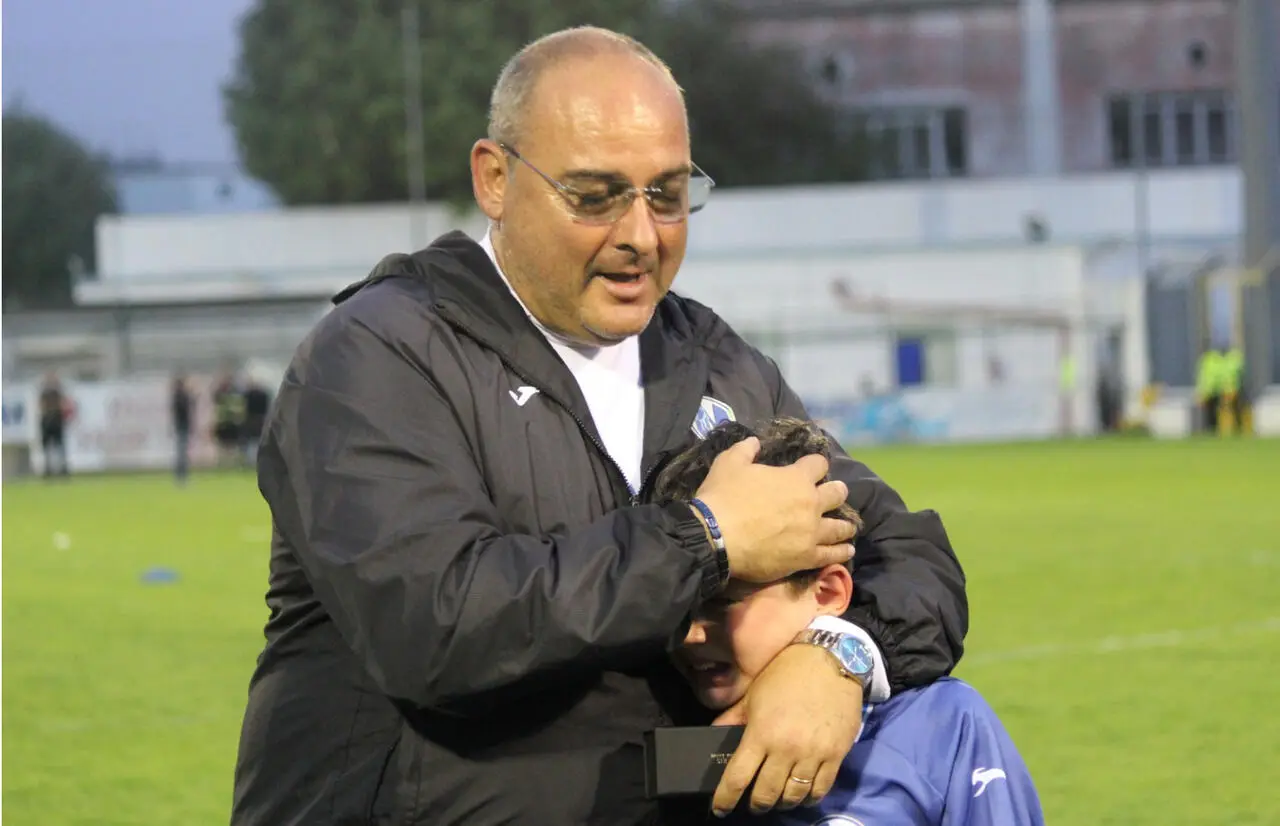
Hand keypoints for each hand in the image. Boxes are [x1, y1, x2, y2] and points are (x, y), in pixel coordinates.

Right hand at [694, 437, 855, 582]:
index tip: (815, 467)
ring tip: (849, 527)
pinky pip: (831, 555)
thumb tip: (755, 442)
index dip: (816, 464)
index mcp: (796, 478)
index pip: (818, 464)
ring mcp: (811, 532)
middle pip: (837, 494)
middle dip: (837, 491)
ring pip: (839, 527)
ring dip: (845, 525)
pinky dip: (841, 552)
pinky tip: (847, 550)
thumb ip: (745, 450)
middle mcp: (811, 503)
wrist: (716, 536)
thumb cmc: (723, 497)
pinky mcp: (806, 556)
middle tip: (837, 493)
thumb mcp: (729, 463)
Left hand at [710, 644, 862, 816]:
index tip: (720, 809)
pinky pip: (820, 788)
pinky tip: (802, 795)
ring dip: (782, 803)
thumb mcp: (753, 694)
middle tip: (753, 804)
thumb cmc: (786, 674)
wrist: (829, 659)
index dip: (725, 799)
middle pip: (766, 794)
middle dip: (756, 805)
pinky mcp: (836, 755)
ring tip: (777, 799)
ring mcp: (813, 754)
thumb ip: (732, 718)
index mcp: (760, 733)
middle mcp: (786, 749)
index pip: (737, 777)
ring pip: (794, 796)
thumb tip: (714, 734)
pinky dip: (809, 797)